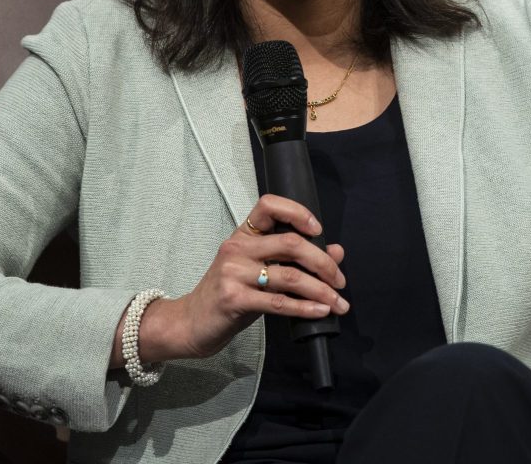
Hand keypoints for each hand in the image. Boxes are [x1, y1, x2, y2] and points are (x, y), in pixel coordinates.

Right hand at [115, 194, 347, 365]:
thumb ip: (295, 260)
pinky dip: (304, 307)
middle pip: (291, 243)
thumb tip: (337, 250)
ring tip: (338, 303)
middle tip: (340, 281)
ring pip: (290, 276)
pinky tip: (320, 311)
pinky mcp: (233, 298)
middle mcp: (237, 247)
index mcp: (244, 235)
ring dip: (321, 290)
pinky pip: (278, 302)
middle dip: (323, 263)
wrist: (190, 324)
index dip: (297, 211)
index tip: (318, 229)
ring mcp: (233, 272)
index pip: (268, 205)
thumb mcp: (260, 271)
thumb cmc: (230, 295)